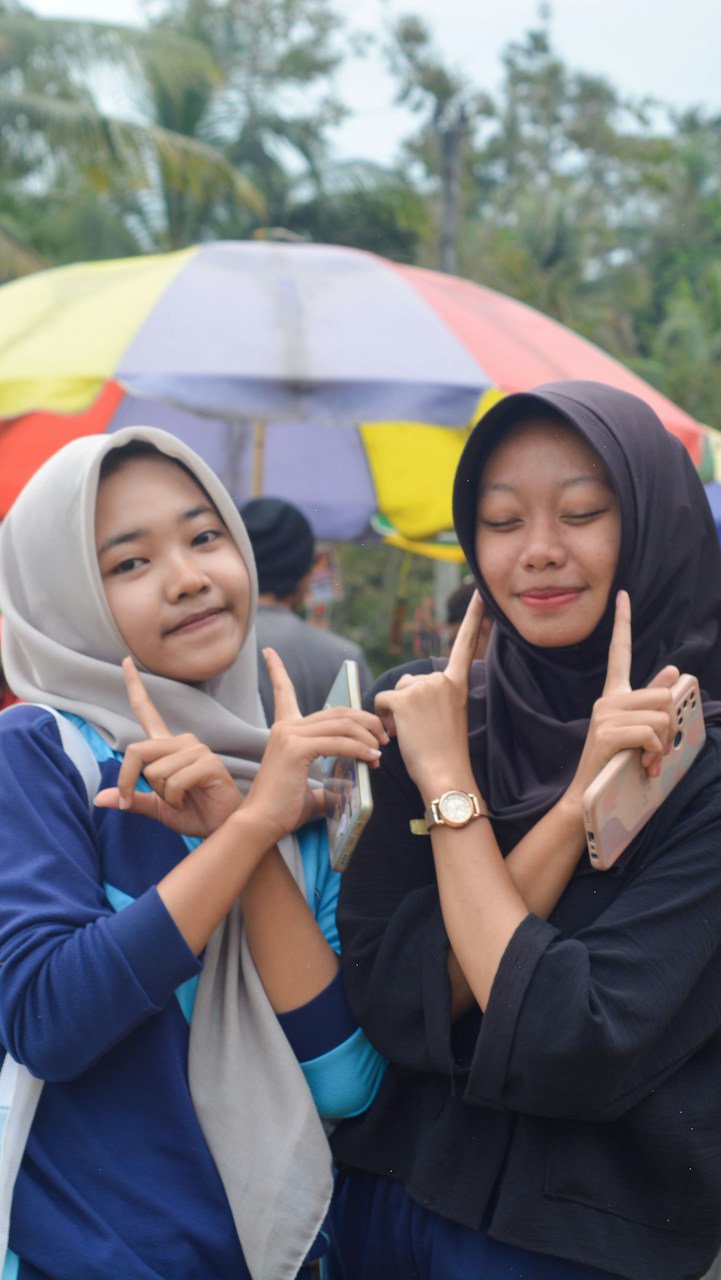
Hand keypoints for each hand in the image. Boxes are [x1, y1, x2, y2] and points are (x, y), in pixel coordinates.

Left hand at [94, 657, 241, 836]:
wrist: (223, 828)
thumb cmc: (194, 814)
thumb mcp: (157, 809)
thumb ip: (132, 800)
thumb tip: (98, 799)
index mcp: (168, 748)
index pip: (147, 712)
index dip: (135, 687)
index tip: (125, 661)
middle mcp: (182, 742)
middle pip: (137, 750)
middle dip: (129, 782)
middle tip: (131, 802)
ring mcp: (197, 750)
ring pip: (155, 772)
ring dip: (163, 795)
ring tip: (182, 800)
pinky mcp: (208, 763)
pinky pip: (174, 781)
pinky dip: (175, 799)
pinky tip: (190, 801)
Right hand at [243, 647, 386, 844]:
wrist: (261, 824)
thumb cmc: (282, 810)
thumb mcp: (309, 788)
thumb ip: (328, 780)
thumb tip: (349, 789)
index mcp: (285, 730)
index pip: (283, 692)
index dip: (276, 669)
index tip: (269, 652)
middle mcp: (285, 726)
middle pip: (338, 711)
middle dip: (366, 720)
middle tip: (384, 738)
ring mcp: (290, 735)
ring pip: (343, 724)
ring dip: (369, 735)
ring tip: (381, 751)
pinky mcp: (296, 748)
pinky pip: (340, 742)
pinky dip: (361, 749)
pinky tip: (372, 758)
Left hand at [374, 591, 485, 792]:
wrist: (445, 775)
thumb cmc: (445, 754)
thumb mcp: (446, 717)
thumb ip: (432, 696)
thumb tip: (400, 693)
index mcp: (458, 683)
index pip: (467, 642)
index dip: (474, 615)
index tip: (480, 589)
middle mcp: (443, 680)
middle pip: (410, 681)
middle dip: (406, 704)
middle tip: (421, 731)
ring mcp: (424, 687)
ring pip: (395, 692)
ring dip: (394, 713)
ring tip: (411, 734)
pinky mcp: (406, 699)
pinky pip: (382, 701)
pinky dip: (383, 718)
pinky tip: (397, 733)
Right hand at [565, 591, 677, 808]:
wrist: (588, 799)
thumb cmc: (616, 767)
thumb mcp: (640, 732)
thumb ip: (654, 702)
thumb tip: (675, 669)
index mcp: (613, 697)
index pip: (619, 651)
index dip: (623, 622)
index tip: (623, 594)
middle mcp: (606, 700)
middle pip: (661, 694)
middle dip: (671, 725)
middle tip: (658, 751)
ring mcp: (604, 715)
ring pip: (660, 715)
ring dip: (663, 743)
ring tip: (648, 760)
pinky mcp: (606, 732)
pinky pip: (650, 733)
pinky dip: (654, 752)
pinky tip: (641, 763)